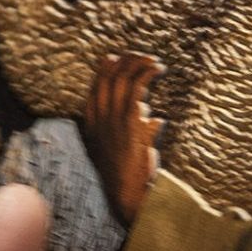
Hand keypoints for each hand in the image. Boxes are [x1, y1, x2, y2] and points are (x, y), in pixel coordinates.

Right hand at [87, 51, 166, 225]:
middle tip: (140, 56)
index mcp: (93, 125)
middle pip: (108, 78)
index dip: (104, 70)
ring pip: (123, 78)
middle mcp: (100, 118)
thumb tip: (156, 120)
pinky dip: (148, 72)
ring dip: (139, 64)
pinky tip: (158, 69)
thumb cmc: (129, 177)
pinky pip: (137, 86)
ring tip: (154, 62)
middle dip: (124, 61)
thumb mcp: (123, 153)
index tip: (114, 58)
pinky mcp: (131, 119)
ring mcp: (115, 118)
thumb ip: (137, 133)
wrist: (129, 194)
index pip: (95, 88)